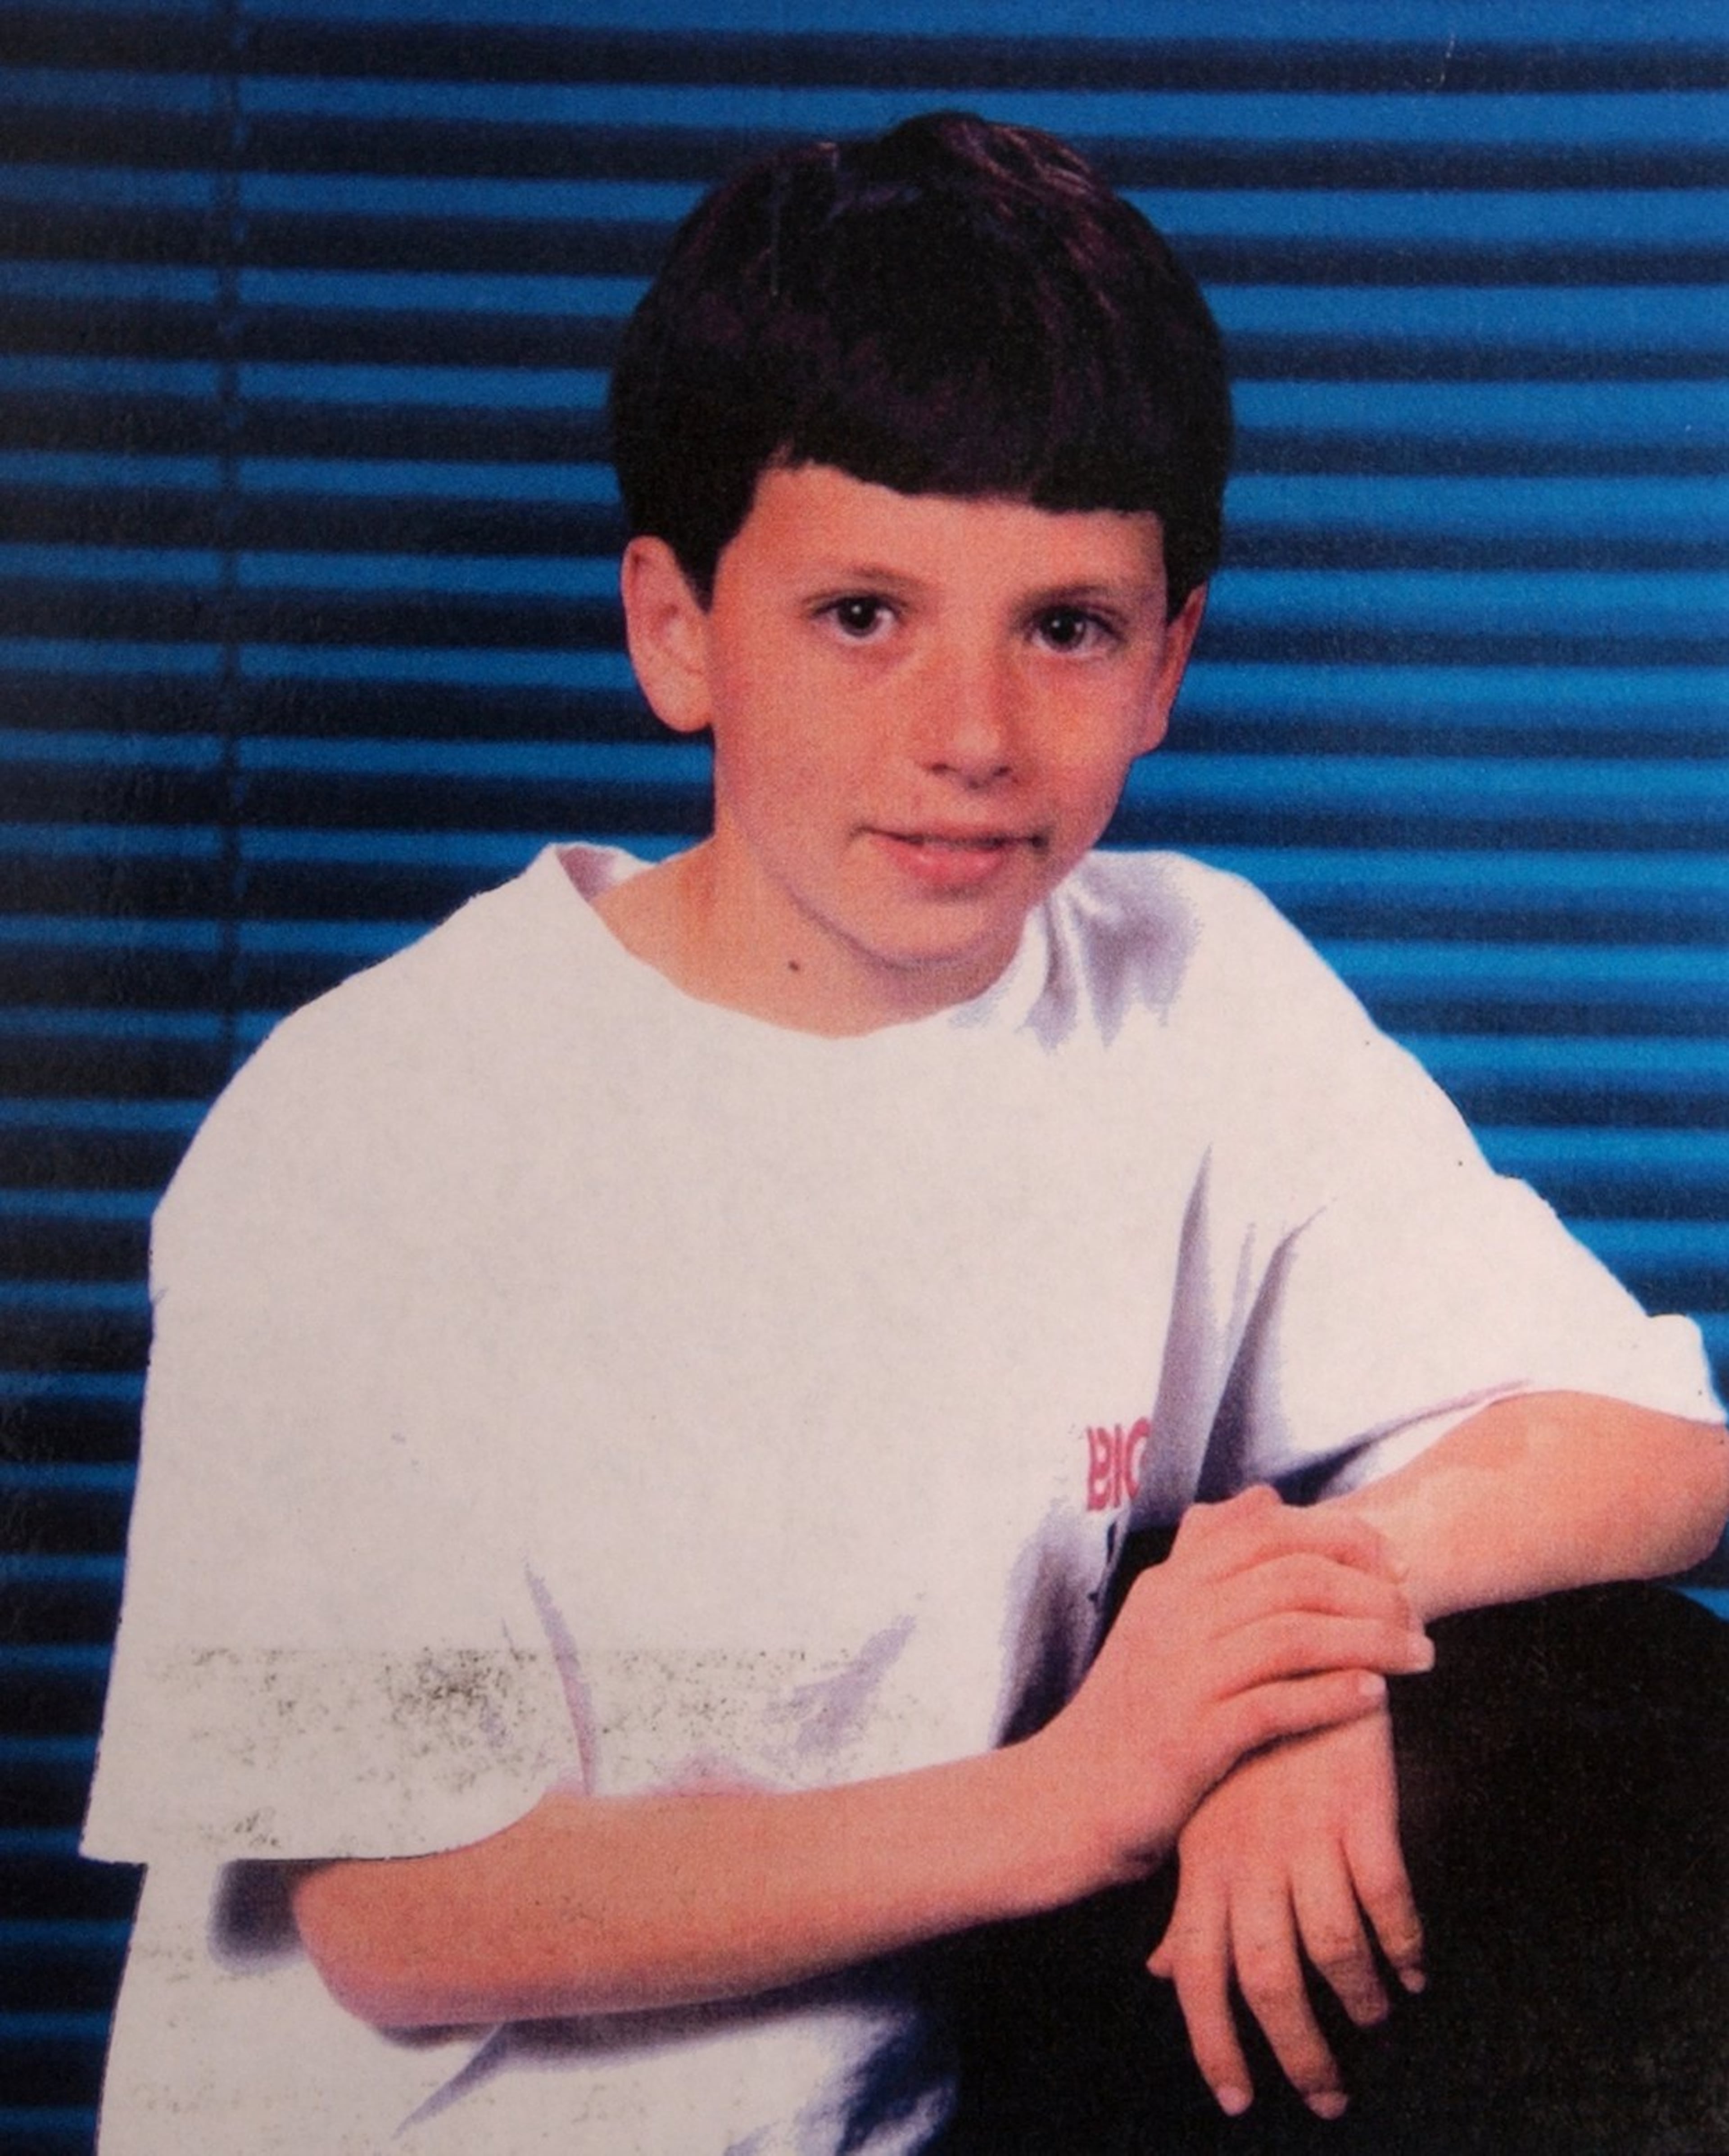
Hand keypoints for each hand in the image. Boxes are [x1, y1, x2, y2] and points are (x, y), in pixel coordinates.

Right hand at [1039, 1487, 1432, 1888]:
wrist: (1069, 1798)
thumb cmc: (1130, 1709)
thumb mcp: (1159, 1618)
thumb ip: (1208, 1556)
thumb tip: (1263, 1496)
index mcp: (1170, 1583)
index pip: (1268, 1529)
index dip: (1341, 1537)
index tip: (1393, 1563)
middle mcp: (1175, 1617)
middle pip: (1292, 1577)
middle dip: (1371, 1591)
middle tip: (1417, 1614)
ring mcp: (1182, 1676)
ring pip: (1294, 1635)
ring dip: (1370, 1642)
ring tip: (1418, 1656)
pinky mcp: (1194, 1738)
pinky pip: (1278, 1705)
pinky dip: (1333, 1696)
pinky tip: (1373, 1697)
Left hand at [1148, 1706, 1426, 2120]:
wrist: (1303, 1658)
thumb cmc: (1253, 1753)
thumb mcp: (1207, 1824)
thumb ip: (1190, 1903)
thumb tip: (1163, 1973)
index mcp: (1205, 1863)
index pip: (1199, 1973)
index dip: (1214, 2043)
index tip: (1234, 2100)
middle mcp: (1249, 1856)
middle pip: (1267, 1980)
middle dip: (1300, 2054)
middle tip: (1327, 2100)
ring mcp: (1304, 1834)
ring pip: (1333, 1951)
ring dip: (1361, 2000)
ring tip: (1377, 2017)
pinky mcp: (1360, 1812)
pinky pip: (1387, 1903)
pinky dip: (1405, 1947)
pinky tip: (1414, 1967)